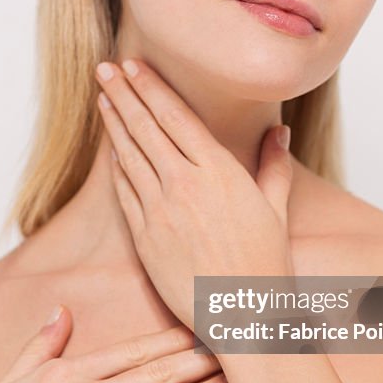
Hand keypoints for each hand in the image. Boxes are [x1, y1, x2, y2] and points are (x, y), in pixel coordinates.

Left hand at [95, 58, 294, 330]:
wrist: (244, 316)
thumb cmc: (266, 265)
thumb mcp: (277, 208)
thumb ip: (274, 165)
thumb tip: (280, 130)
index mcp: (220, 172)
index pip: (177, 116)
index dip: (152, 87)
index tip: (135, 65)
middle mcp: (185, 185)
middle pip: (146, 128)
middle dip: (124, 93)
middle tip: (105, 69)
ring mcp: (161, 211)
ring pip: (130, 156)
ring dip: (114, 124)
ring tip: (103, 98)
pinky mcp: (145, 238)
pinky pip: (125, 193)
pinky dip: (117, 168)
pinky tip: (112, 151)